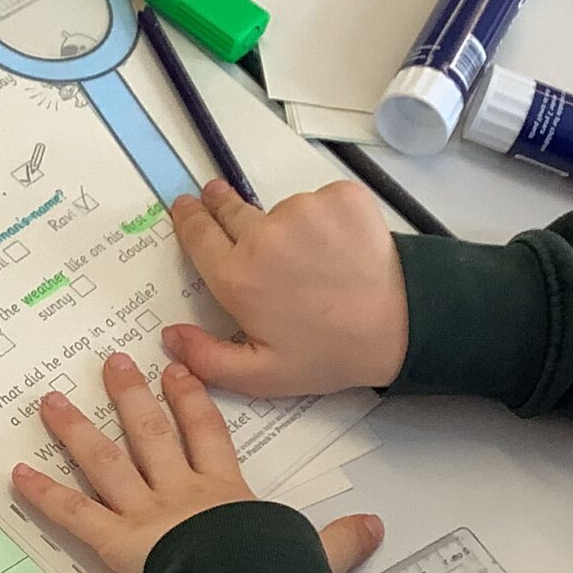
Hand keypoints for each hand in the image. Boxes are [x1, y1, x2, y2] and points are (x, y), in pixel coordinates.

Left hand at [12, 351, 383, 572]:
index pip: (208, 434)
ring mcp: (147, 513)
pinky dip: (44, 497)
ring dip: (76, 431)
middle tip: (110, 364)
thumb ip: (341, 540)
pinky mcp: (118, 542)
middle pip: (151, 434)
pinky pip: (74, 516)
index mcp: (226, 492)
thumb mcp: (318, 554)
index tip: (178, 368)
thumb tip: (375, 526)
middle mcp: (182, 492)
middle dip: (131, 397)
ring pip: (106, 462)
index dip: (192, 400)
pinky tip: (14, 475)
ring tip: (49, 402)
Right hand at [160, 180, 408, 398]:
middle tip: (222, 202)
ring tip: (311, 260)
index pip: (197, 234)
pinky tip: (338, 248)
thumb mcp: (262, 375)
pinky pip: (319, 199)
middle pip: (229, 209)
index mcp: (238, 278)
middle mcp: (263, 236)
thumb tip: (170, 336)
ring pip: (279, 209)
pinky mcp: (339, 196)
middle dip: (223, 206)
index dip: (189, 217)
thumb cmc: (331, 353)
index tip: (187, 206)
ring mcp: (303, 209)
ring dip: (287, 226)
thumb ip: (206, 359)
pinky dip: (325, 217)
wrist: (402, 325)